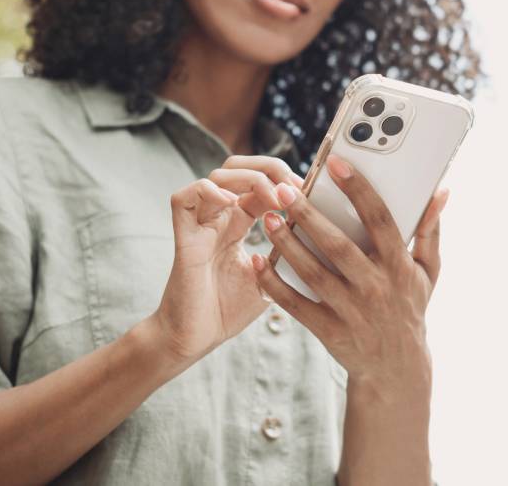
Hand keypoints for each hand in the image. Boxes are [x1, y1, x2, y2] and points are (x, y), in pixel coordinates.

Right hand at [150, 155, 302, 363]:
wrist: (195, 340)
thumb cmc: (229, 310)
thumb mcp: (271, 277)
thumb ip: (287, 253)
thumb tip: (323, 235)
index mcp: (239, 223)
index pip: (261, 182)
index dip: (286, 179)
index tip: (310, 191)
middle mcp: (219, 218)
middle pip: (238, 167)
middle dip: (268, 168)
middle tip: (292, 187)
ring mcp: (200, 225)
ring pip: (217, 176)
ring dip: (249, 179)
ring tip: (273, 198)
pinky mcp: (184, 238)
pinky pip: (184, 198)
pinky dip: (208, 192)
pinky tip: (233, 204)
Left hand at [251, 155, 449, 389]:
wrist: (396, 369)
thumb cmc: (410, 308)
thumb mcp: (428, 271)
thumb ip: (430, 230)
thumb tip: (440, 192)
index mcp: (399, 265)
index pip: (379, 219)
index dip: (358, 189)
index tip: (335, 164)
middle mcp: (376, 287)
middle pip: (338, 244)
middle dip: (309, 214)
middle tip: (284, 189)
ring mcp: (352, 311)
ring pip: (313, 272)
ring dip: (288, 244)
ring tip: (269, 218)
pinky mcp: (329, 331)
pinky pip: (297, 305)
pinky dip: (275, 285)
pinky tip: (259, 262)